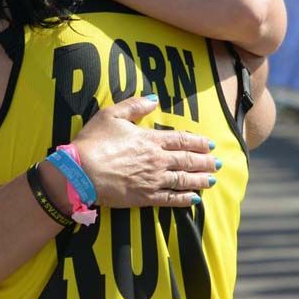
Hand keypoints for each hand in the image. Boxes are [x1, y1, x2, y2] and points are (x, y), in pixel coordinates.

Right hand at [67, 96, 218, 208]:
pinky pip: (170, 199)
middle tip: (218, 163)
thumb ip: (134, 105)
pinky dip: (185, 200)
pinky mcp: (144, 198)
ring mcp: (152, 180)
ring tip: (212, 180)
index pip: (181, 140)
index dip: (197, 142)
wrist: (80, 171)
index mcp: (149, 139)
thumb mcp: (111, 114)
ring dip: (200, 180)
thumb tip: (154, 98)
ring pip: (183, 180)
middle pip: (187, 160)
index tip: (209, 144)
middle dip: (205, 162)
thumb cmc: (93, 142)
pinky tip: (195, 200)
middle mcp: (156, 160)